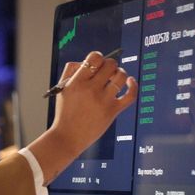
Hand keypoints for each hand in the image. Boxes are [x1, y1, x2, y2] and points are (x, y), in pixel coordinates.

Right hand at [29, 51, 137, 182]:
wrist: (68, 137)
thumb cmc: (65, 112)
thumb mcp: (61, 89)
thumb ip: (70, 70)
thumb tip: (86, 61)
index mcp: (76, 82)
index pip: (94, 57)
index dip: (98, 57)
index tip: (97, 63)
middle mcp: (91, 90)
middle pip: (110, 65)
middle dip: (109, 65)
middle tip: (106, 72)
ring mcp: (103, 100)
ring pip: (121, 76)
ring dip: (120, 73)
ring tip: (114, 77)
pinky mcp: (113, 111)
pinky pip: (130, 94)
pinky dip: (133, 85)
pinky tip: (130, 81)